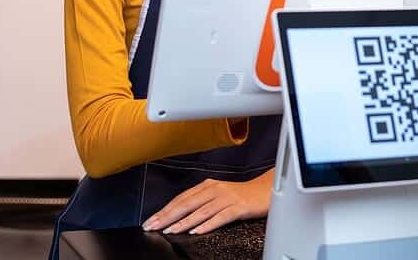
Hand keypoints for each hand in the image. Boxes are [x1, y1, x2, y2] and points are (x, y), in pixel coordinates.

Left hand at [142, 169, 273, 234]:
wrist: (267, 190)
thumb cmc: (242, 195)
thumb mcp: (219, 194)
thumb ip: (202, 201)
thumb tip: (180, 215)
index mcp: (208, 186)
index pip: (181, 198)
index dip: (165, 210)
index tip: (150, 220)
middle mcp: (215, 190)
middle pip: (187, 203)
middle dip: (167, 216)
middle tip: (152, 226)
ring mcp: (227, 198)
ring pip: (201, 210)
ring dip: (184, 222)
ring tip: (170, 231)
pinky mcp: (239, 207)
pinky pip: (221, 217)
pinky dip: (207, 224)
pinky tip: (197, 231)